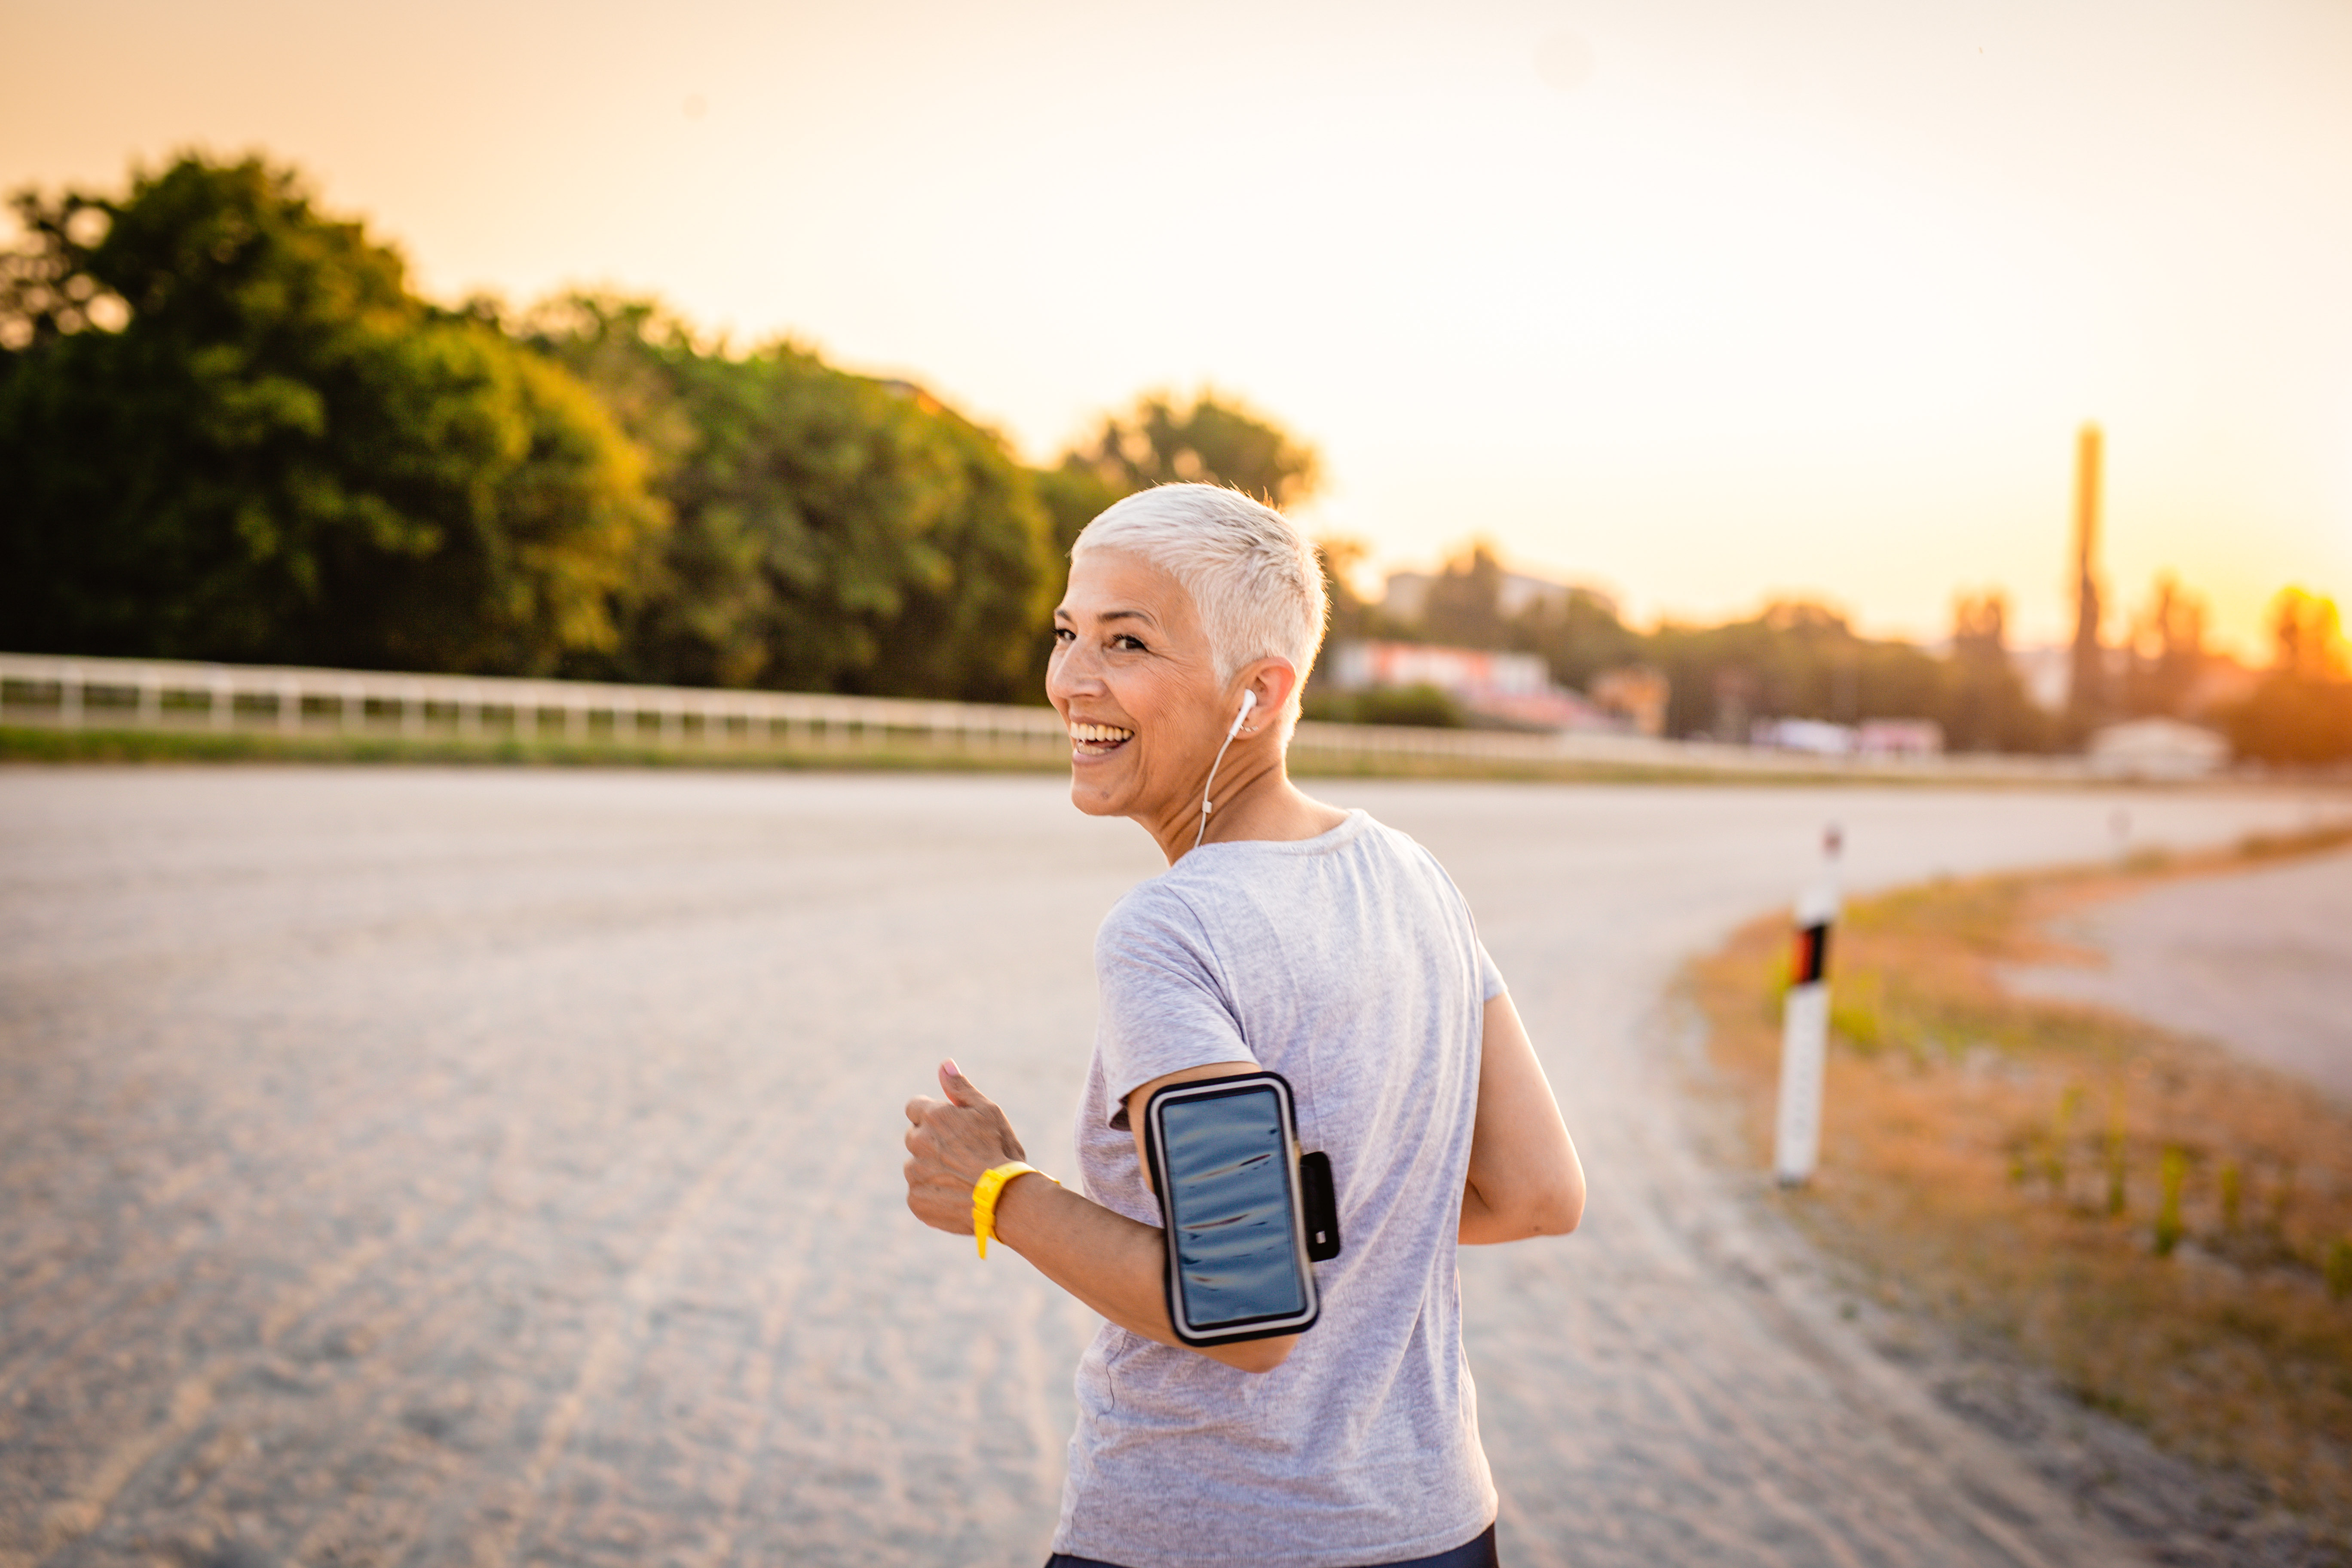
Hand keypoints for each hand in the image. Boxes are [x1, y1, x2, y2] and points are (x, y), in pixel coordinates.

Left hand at [903, 1059, 1028, 1234]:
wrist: (1006, 1198)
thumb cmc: (1001, 1150)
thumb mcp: (987, 1111)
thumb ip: (960, 1088)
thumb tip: (944, 1064)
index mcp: (933, 1116)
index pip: (915, 1107)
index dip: (934, 1116)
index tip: (951, 1128)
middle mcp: (918, 1142)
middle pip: (915, 1137)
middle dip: (932, 1142)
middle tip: (961, 1155)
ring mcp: (914, 1174)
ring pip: (916, 1166)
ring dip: (931, 1169)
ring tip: (961, 1178)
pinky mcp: (915, 1201)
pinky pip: (918, 1193)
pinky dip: (933, 1194)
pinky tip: (956, 1195)